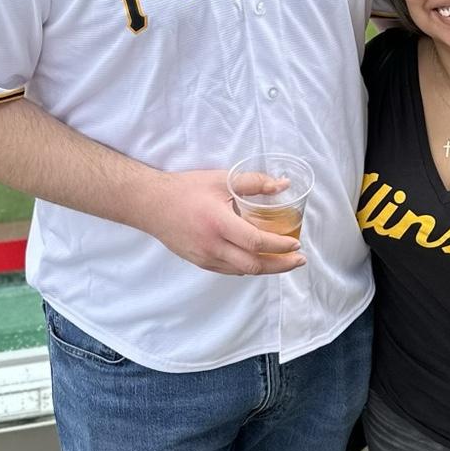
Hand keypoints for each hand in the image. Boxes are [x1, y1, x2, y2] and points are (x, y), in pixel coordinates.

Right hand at [145, 170, 305, 275]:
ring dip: (266, 269)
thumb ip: (253, 182)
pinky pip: (229, 270)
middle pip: (253, 265)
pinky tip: (258, 260)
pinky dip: (247, 267)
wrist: (150, 205)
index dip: (279, 246)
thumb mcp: (221, 179)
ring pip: (242, 271)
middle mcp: (212, 246)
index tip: (296, 244)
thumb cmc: (186, 189)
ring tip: (284, 261)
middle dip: (280, 265)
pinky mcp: (199, 262)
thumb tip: (283, 184)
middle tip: (299, 259)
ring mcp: (205, 257)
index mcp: (218, 223)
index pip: (256, 242)